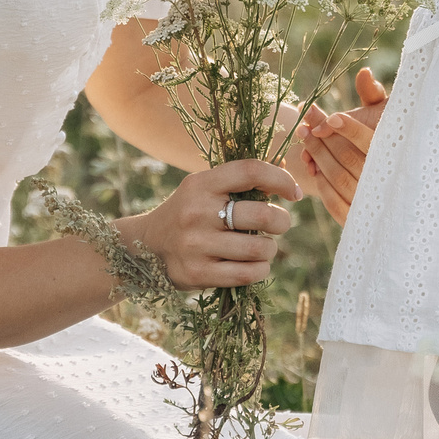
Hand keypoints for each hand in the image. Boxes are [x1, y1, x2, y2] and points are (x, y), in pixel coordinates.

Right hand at [136, 158, 300, 289]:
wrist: (145, 247)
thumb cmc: (187, 212)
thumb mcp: (204, 188)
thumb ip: (239, 179)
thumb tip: (285, 164)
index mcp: (201, 184)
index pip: (250, 171)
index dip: (280, 178)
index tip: (293, 192)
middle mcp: (197, 212)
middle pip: (261, 215)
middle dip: (281, 221)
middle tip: (279, 224)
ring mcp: (196, 245)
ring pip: (258, 248)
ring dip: (270, 249)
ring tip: (263, 247)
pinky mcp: (198, 273)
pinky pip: (247, 274)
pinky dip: (260, 269)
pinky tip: (256, 264)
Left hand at [289, 67, 387, 223]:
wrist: (397, 194)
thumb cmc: (387, 143)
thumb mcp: (384, 115)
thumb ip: (374, 95)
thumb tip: (364, 73)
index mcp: (394, 156)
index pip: (370, 143)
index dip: (350, 130)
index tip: (332, 118)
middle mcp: (384, 181)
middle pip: (348, 159)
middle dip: (323, 138)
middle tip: (306, 120)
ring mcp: (372, 202)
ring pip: (338, 178)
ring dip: (317, 155)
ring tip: (303, 135)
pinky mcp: (359, 218)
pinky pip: (334, 202)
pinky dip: (321, 182)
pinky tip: (312, 164)